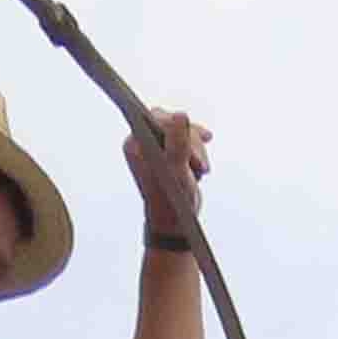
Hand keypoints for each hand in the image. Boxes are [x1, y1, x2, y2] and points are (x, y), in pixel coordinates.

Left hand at [125, 108, 211, 236]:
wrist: (175, 222)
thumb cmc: (171, 202)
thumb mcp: (176, 171)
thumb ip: (177, 143)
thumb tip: (181, 115)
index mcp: (135, 144)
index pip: (158, 118)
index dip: (179, 130)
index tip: (190, 153)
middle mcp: (142, 142)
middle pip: (172, 122)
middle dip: (191, 141)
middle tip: (198, 164)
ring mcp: (156, 146)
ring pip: (183, 130)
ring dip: (197, 149)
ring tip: (200, 170)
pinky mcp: (168, 151)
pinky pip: (187, 138)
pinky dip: (198, 150)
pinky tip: (202, 165)